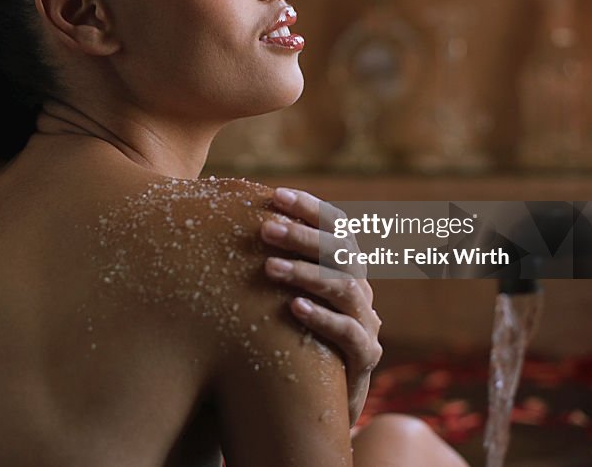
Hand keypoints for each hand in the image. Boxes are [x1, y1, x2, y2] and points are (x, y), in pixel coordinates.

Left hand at [260, 187, 382, 426]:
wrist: (315, 397)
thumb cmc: (288, 333)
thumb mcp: (282, 291)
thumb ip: (270, 257)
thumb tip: (225, 212)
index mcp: (343, 266)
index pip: (336, 226)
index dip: (311, 208)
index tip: (278, 194)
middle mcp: (359, 288)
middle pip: (339, 252)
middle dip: (302, 236)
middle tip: (266, 228)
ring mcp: (366, 322)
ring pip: (344, 287)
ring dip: (306, 273)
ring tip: (270, 267)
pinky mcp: (364, 356)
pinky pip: (349, 334)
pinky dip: (322, 317)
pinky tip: (294, 308)